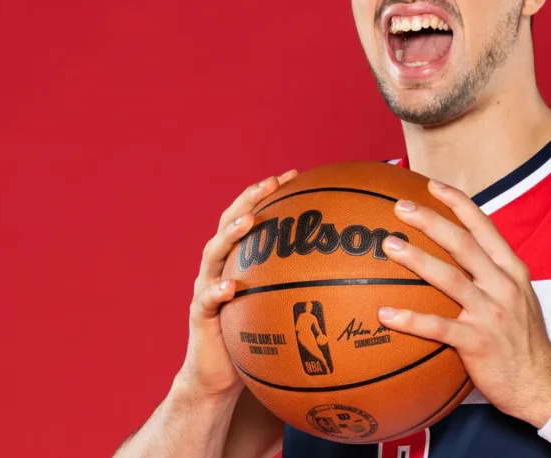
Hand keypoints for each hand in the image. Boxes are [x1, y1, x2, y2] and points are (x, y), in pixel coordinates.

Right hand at [176, 169, 298, 399]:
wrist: (218, 376)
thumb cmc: (255, 338)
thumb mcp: (281, 306)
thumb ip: (302, 285)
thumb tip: (350, 271)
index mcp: (238, 260)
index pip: (252, 216)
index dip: (268, 194)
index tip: (293, 174)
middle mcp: (219, 267)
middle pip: (229, 223)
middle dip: (249, 199)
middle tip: (271, 183)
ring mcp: (205, 289)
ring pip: (213, 253)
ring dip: (231, 234)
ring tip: (249, 222)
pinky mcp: (199, 316)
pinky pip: (206, 300)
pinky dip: (217, 290)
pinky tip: (232, 285)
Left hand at [377, 179, 550, 427]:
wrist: (541, 383)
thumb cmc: (523, 339)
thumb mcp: (518, 296)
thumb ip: (493, 272)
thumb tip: (460, 251)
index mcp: (512, 270)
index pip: (484, 227)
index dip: (458, 203)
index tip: (432, 186)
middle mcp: (503, 286)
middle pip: (463, 244)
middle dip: (430, 221)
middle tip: (400, 207)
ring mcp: (491, 313)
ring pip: (449, 278)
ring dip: (416, 259)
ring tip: (389, 245)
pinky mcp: (478, 342)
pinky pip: (438, 327)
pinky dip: (410, 319)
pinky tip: (385, 313)